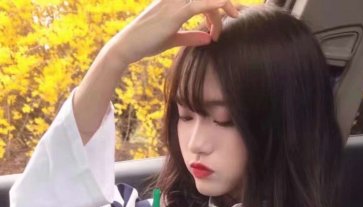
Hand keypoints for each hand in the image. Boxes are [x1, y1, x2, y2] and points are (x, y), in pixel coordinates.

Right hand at [104, 0, 238, 67]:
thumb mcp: (174, 39)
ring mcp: (174, 3)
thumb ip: (191, 36)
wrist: (128, 47)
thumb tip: (209, 38)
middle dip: (224, 3)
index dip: (216, 10)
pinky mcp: (174, 13)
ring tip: (229, 20)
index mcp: (176, 0)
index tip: (217, 30)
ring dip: (222, 7)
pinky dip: (213, 4)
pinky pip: (198, 4)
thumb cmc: (148, 42)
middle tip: (234, 17)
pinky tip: (224, 4)